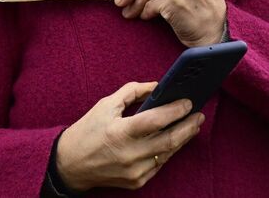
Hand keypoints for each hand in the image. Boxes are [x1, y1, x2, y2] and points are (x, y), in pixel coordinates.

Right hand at [56, 81, 204, 190]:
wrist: (70, 164)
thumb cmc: (87, 131)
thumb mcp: (105, 105)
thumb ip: (132, 92)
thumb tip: (157, 86)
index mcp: (120, 132)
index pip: (155, 120)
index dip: (175, 110)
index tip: (188, 102)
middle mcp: (129, 154)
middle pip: (169, 140)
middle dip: (188, 126)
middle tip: (198, 115)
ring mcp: (135, 171)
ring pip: (168, 153)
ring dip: (182, 139)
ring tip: (191, 125)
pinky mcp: (137, 181)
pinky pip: (159, 165)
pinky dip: (168, 151)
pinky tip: (174, 140)